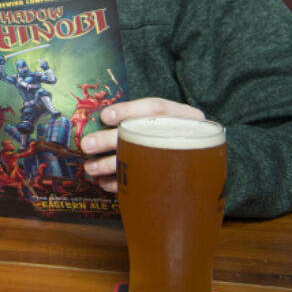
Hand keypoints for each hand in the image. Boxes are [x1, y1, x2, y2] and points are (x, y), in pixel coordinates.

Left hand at [79, 97, 206, 191]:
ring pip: (141, 161)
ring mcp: (183, 160)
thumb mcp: (165, 121)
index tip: (104, 116)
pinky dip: (122, 184)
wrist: (204, 167)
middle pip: (144, 134)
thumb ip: (139, 118)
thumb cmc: (175, 136)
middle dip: (111, 140)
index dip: (128, 110)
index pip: (156, 107)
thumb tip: (100, 120)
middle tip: (87, 145)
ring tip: (90, 168)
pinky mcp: (175, 182)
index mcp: (184, 116)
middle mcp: (186, 136)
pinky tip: (105, 184)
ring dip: (110, 165)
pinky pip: (145, 184)